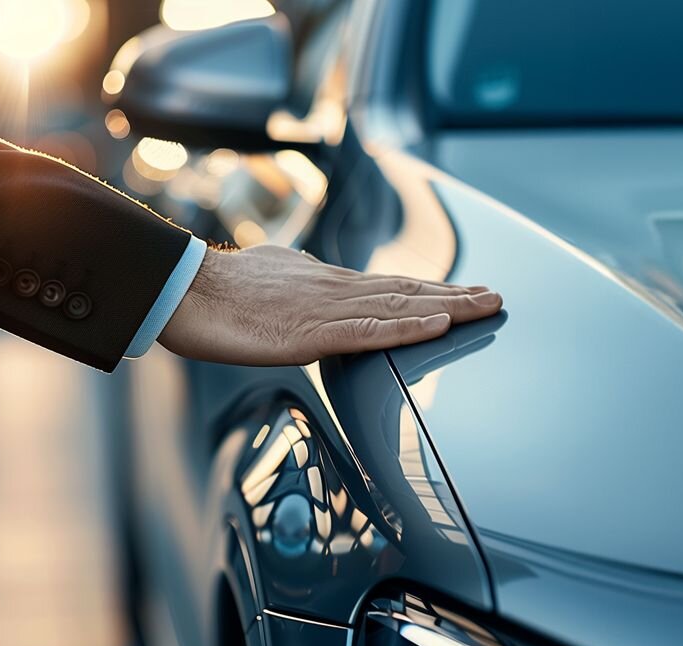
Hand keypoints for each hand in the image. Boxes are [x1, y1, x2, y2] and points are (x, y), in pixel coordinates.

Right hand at [158, 244, 502, 365]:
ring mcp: (327, 309)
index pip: (390, 285)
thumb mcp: (268, 279)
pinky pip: (370, 330)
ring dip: (449, 306)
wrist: (183, 292)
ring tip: (487, 305)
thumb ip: (296, 283)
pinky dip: (408, 326)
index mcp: (324, 282)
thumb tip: (305, 277)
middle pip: (407, 291)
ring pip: (400, 305)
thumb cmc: (217, 291)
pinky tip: (439, 324)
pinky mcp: (312, 331)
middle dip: (456, 294)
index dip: (431, 289)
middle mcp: (335, 290)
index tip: (465, 290)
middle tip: (498, 296)